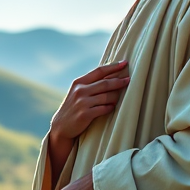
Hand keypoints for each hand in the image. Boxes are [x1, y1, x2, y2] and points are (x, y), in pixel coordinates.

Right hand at [48, 60, 129, 183]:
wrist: (61, 126)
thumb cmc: (73, 107)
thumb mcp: (78, 92)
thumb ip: (91, 84)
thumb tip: (111, 75)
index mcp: (79, 82)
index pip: (99, 71)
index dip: (113, 66)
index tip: (124, 63)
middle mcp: (80, 91)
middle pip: (105, 83)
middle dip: (119, 81)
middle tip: (128, 80)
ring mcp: (82, 103)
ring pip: (106, 96)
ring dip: (115, 97)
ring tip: (119, 98)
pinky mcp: (85, 114)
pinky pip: (104, 109)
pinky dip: (110, 107)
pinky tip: (112, 107)